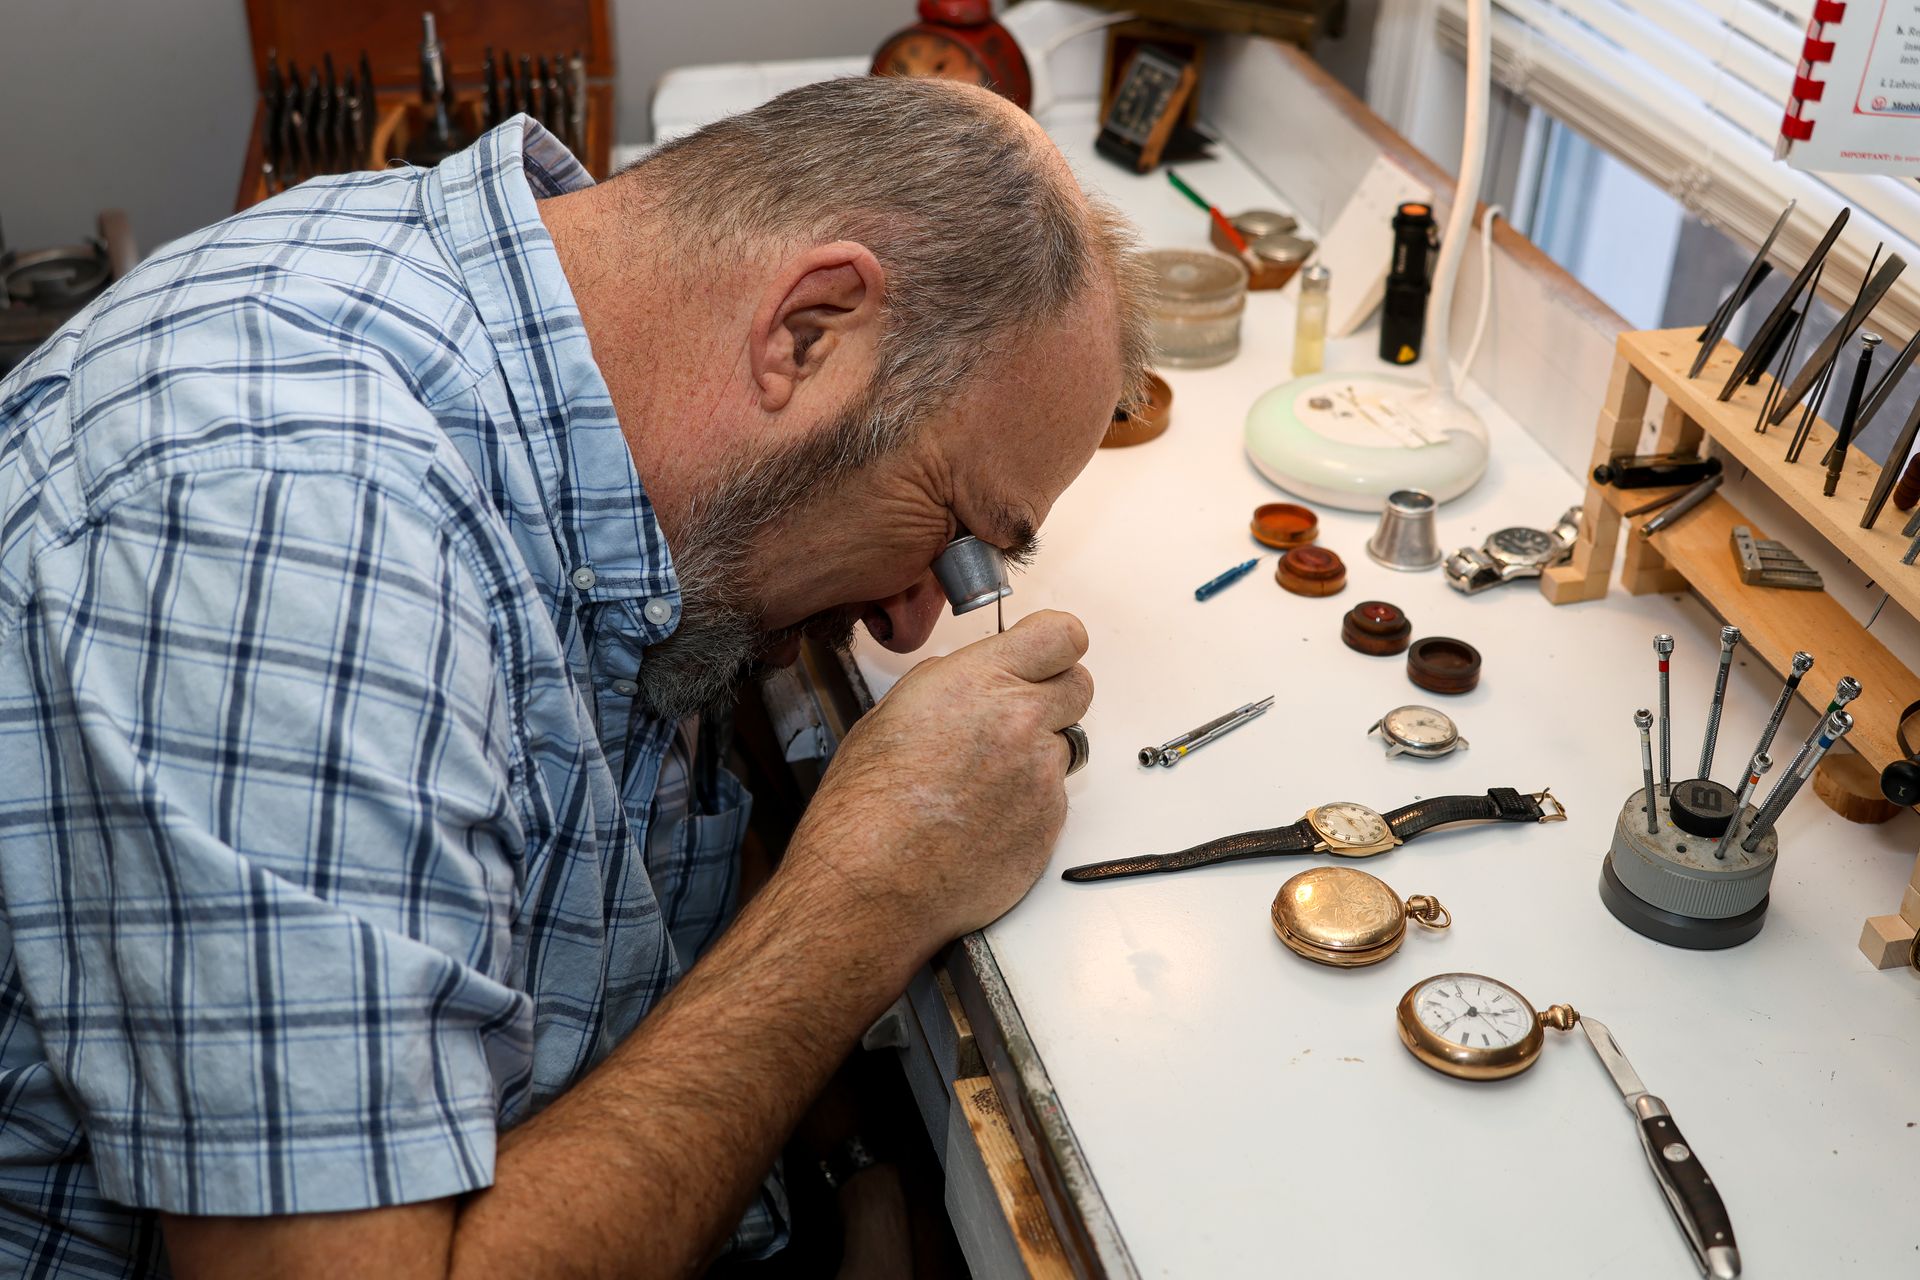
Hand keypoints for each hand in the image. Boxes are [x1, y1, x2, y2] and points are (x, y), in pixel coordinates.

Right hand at [786, 610, 1092, 955]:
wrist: (872, 882)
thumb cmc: (866, 806)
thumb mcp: (893, 713)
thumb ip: (949, 684)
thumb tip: (973, 679)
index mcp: (979, 683)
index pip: (1061, 635)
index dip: (1054, 645)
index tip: (1045, 655)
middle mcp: (1020, 722)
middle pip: (1079, 686)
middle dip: (1051, 697)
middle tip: (1014, 720)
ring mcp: (1041, 776)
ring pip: (1064, 747)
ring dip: (1034, 758)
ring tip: (980, 785)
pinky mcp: (1050, 824)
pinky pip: (1053, 800)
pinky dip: (1027, 806)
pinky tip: (981, 820)